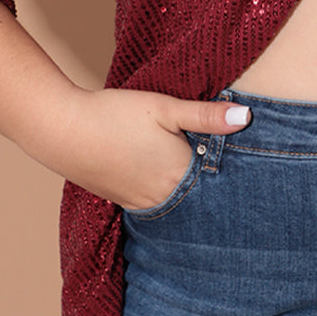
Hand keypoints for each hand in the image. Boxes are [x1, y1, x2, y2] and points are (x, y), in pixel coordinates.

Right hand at [47, 85, 249, 209]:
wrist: (62, 131)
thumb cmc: (115, 114)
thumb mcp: (165, 108)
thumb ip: (205, 115)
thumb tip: (246, 117)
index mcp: (179, 174)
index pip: (220, 184)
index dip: (237, 178)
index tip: (254, 174)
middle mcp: (163, 197)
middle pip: (201, 199)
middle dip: (217, 191)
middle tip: (240, 185)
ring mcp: (141, 203)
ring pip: (179, 205)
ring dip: (192, 196)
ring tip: (208, 184)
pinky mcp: (123, 201)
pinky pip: (157, 207)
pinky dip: (169, 198)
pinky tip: (171, 184)